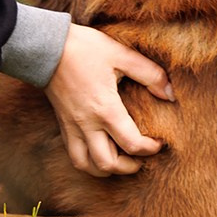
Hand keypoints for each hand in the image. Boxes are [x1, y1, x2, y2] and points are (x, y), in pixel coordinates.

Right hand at [42, 23, 173, 177]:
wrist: (46, 47)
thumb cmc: (85, 48)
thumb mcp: (121, 54)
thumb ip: (150, 74)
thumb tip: (170, 94)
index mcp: (105, 109)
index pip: (131, 144)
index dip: (150, 149)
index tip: (159, 142)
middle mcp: (87, 124)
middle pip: (108, 164)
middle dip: (129, 167)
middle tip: (141, 157)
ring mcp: (72, 127)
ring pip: (86, 165)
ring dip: (106, 169)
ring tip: (120, 158)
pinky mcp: (62, 125)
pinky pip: (74, 154)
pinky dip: (88, 161)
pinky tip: (99, 150)